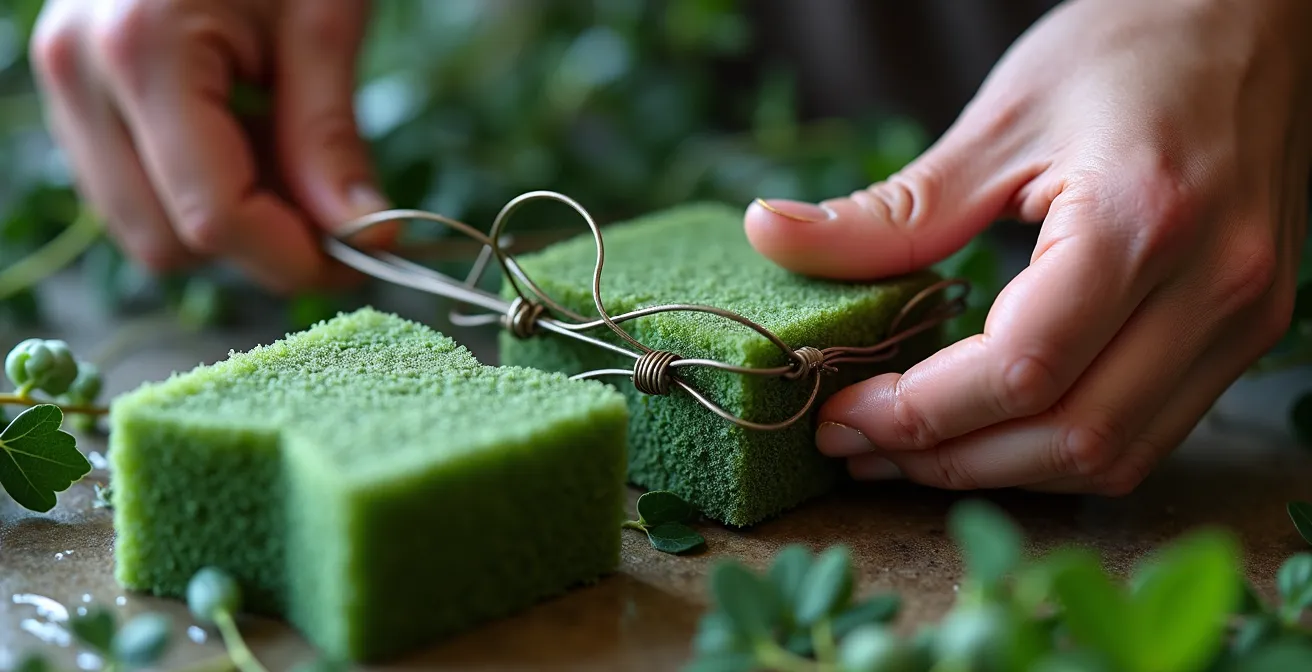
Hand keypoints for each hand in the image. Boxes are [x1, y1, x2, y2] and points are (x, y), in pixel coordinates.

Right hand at [29, 0, 394, 293]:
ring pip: (142, 225)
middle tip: (338, 212)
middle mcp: (78, 72)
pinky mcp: (72, 83)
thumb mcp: (323, 20)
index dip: (298, 259)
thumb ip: (331, 139)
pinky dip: (198, 187)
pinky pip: (130, 184)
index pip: (215, 219)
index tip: (368, 257)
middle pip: (167, 243)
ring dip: (228, 222)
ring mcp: (62, 77)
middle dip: (262, 246)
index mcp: (142, 52)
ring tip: (289, 156)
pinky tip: (246, 136)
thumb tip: (367, 242)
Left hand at [745, 0, 1309, 494]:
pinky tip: (987, 427)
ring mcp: (1243, 318)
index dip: (919, 415)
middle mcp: (1213, 286)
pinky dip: (1056, 448)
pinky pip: (1146, 433)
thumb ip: (892, 209)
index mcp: (1142, 219)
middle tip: (857, 447)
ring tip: (908, 450)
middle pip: (1071, 437)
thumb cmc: (1133, 43)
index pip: (1023, 369)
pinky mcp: (1244, 331)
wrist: (1256, 18)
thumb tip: (769, 234)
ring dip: (1000, 470)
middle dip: (948, 461)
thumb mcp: (1001, 119)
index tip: (840, 416)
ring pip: (1114, 457)